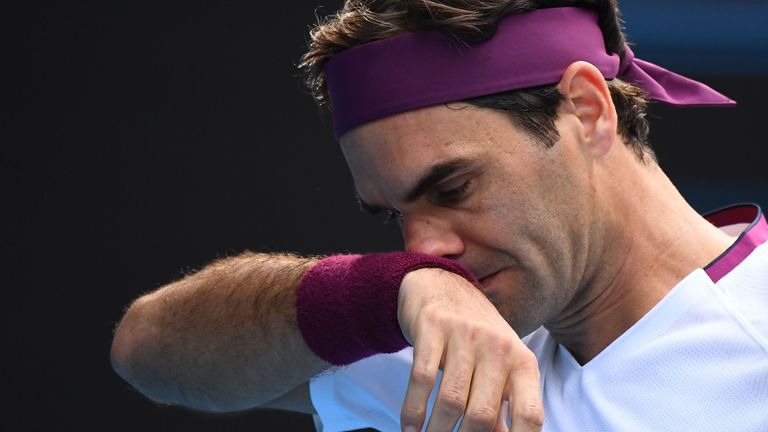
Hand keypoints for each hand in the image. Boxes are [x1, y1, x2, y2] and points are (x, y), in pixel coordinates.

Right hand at [397, 268, 542, 431]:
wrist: (442, 285)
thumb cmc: (476, 336)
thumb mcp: (499, 366)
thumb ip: (501, 406)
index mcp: (523, 362)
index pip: (530, 414)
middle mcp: (498, 347)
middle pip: (482, 415)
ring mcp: (465, 334)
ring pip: (450, 401)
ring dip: (436, 431)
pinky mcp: (433, 326)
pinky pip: (421, 379)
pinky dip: (413, 411)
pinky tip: (409, 428)